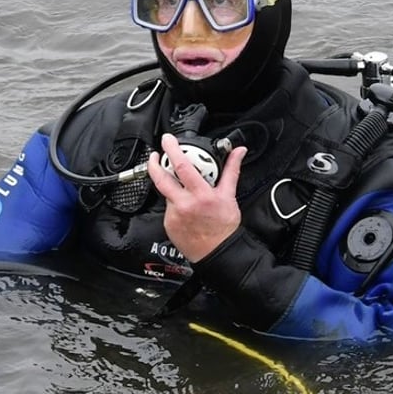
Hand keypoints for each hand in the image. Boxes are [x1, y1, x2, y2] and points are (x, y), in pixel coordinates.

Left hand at [148, 133, 246, 262]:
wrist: (217, 252)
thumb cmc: (224, 228)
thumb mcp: (230, 196)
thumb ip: (231, 170)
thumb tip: (237, 152)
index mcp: (201, 195)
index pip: (182, 166)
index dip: (172, 150)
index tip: (168, 140)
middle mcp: (184, 204)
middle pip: (161, 178)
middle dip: (154, 163)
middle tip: (155, 154)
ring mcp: (174, 215)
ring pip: (165, 192)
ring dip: (168, 184)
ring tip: (177, 183)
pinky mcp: (168, 223)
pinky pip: (167, 206)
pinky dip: (174, 201)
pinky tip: (184, 205)